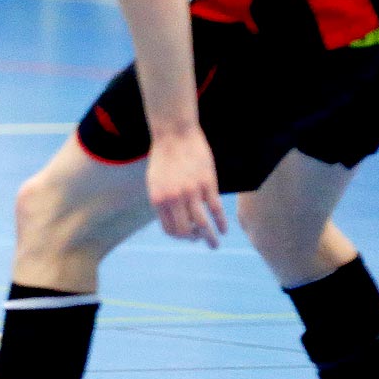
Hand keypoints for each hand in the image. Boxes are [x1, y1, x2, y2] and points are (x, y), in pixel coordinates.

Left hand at [145, 127, 227, 248]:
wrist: (174, 133)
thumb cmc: (163, 155)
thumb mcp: (154, 180)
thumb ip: (162, 199)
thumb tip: (172, 216)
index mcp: (158, 199)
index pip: (169, 229)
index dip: (180, 236)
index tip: (188, 235)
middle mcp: (173, 199)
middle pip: (185, 231)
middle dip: (193, 239)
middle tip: (201, 239)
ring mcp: (191, 192)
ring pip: (202, 224)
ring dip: (209, 239)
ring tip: (214, 245)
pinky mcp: (207, 184)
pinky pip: (215, 210)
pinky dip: (220, 223)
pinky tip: (224, 229)